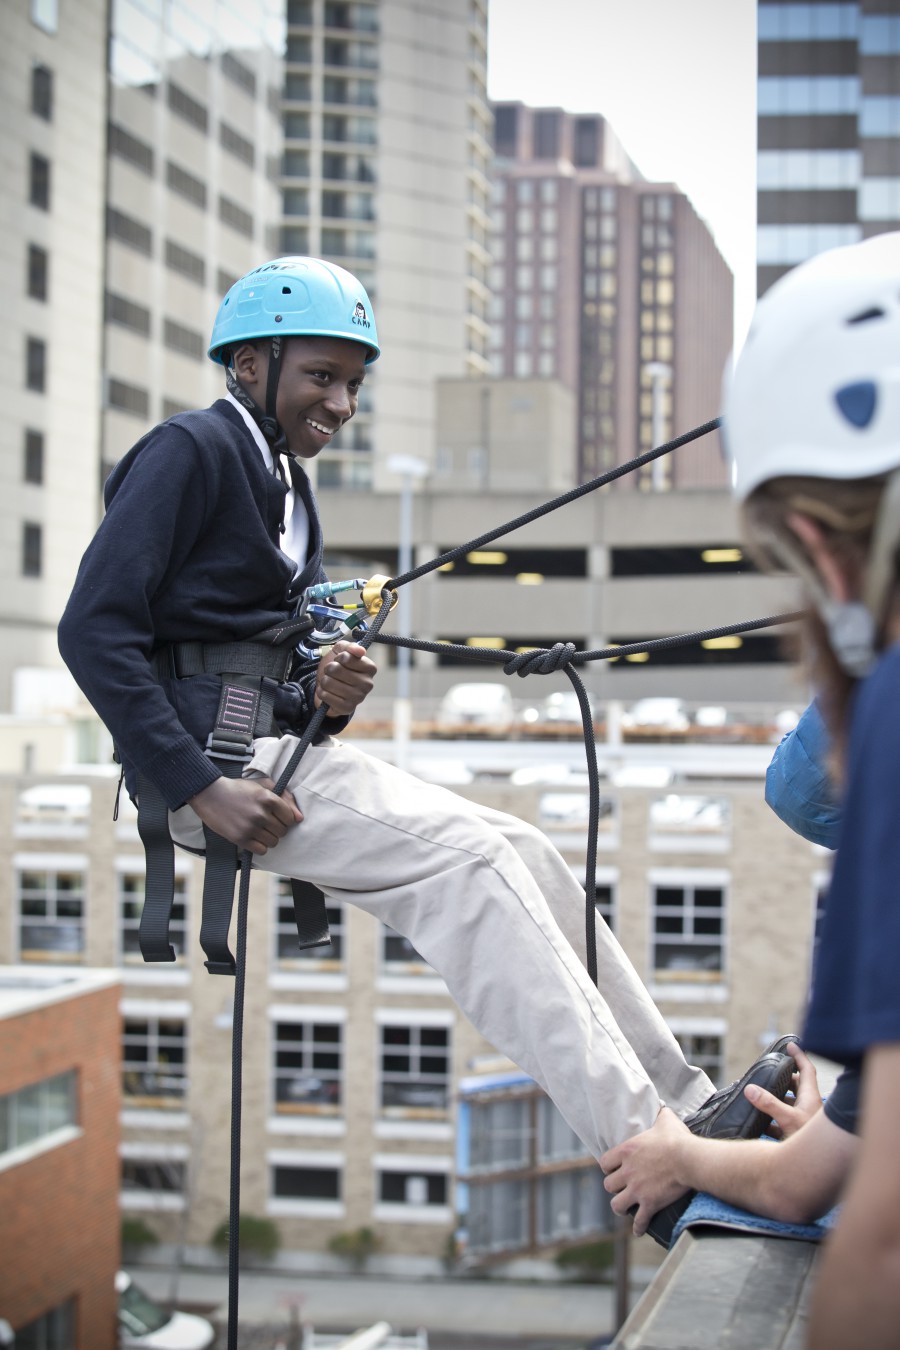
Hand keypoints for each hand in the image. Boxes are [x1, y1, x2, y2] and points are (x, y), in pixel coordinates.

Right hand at [189, 775, 301, 854]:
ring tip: (259, 829)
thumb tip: (299, 818)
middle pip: (282, 831)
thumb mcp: (264, 785)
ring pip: (273, 842)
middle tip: (265, 821)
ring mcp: (250, 827)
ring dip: (269, 837)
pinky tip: (253, 837)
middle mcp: (260, 814)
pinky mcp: (240, 838)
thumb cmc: (239, 789)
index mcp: (268, 798)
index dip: (285, 818)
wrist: (211, 795)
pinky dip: (259, 846)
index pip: (290, 818)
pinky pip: (262, 850)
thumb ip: (286, 797)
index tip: (276, 815)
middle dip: (276, 827)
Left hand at [314, 640, 375, 715]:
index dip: (338, 658)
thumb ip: (350, 647)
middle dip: (329, 669)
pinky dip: (322, 692)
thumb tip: (361, 651)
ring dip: (324, 681)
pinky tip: (328, 693)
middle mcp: (368, 684)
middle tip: (332, 673)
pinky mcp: (347, 708)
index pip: (346, 658)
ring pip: (328, 682)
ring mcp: (358, 697)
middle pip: (336, 669)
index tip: (340, 661)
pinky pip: (325, 695)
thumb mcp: (342, 652)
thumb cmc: (338, 667)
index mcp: (370, 668)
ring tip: (330, 682)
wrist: (331, 687)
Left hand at [599, 1107, 691, 1236]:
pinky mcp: (649, 1203)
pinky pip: (639, 1221)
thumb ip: (660, 1114)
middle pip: (608, 1185)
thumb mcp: (666, 1120)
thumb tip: (662, 1106)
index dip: (609, 1167)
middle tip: (622, 1187)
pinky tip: (639, 1230)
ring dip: (621, 1207)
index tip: (615, 1168)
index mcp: (627, 1151)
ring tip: (625, 1207)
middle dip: (614, 1187)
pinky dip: (638, 1227)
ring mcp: (637, 1189)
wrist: (689, 1159)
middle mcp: (627, 1172)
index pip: (604, 1162)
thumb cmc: (677, 1139)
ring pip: (617, 1205)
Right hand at [745, 1042, 821, 1139]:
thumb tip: (750, 1089)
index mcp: (811, 1097)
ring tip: (759, 1095)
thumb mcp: (789, 1120)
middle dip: (783, 1078)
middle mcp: (809, 1107)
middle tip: (770, 1072)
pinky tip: (759, 1123)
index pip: (807, 1070)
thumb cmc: (814, 1143)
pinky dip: (771, 1120)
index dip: (799, 1056)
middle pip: (797, 1086)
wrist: (823, 1168)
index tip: (789, 1045)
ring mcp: (803, 1120)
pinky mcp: (797, 1133)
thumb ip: (769, 1104)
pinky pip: (782, 1122)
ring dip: (775, 1100)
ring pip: (789, 1104)